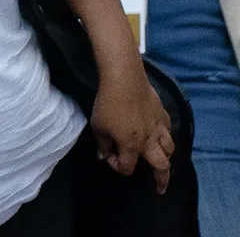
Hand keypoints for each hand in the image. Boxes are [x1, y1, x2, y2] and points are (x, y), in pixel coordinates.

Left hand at [90, 64, 174, 192]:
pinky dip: (166, 137)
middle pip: (162, 166)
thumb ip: (102, 144)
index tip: (109, 158)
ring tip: (163, 161)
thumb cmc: (108, 105)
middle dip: (162, 179)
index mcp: (131, 146)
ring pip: (170, 149)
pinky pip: (169, 131)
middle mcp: (149, 142)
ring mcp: (159, 128)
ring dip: (167, 157)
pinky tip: (162, 135)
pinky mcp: (163, 115)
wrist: (125, 81)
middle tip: (160, 187)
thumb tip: (104, 156)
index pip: (127, 168)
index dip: (118, 167)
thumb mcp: (98, 126)